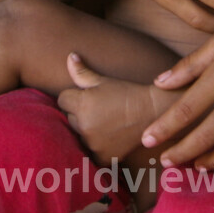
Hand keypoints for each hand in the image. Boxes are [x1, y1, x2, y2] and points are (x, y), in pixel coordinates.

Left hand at [58, 53, 171, 167]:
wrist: (151, 112)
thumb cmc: (126, 93)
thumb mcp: (103, 81)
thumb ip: (81, 72)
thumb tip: (70, 56)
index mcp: (81, 104)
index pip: (62, 100)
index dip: (74, 96)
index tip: (89, 97)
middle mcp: (84, 125)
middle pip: (69, 118)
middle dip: (79, 113)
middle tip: (100, 109)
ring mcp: (92, 143)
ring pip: (79, 134)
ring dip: (87, 130)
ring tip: (106, 122)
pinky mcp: (102, 156)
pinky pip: (90, 151)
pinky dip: (97, 146)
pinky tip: (110, 137)